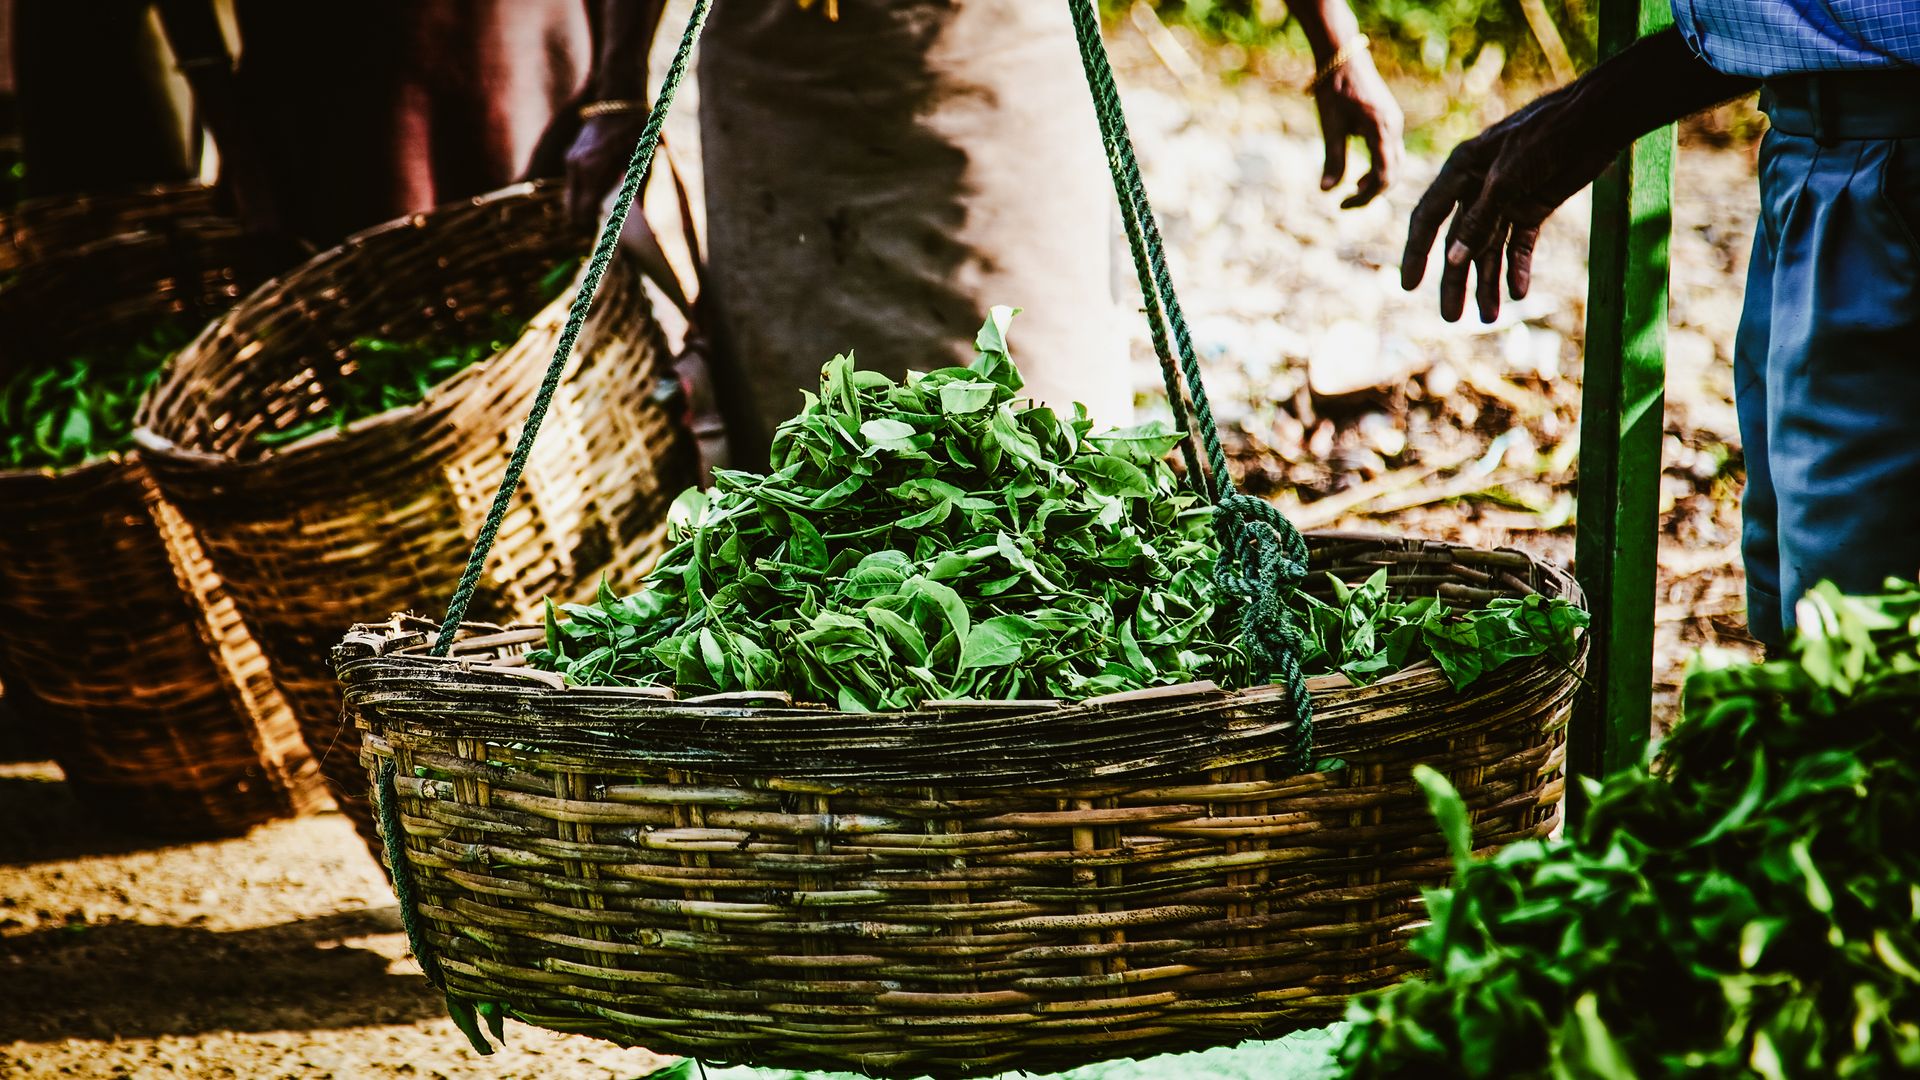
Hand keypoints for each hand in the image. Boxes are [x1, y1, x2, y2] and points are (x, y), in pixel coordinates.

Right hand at [563, 111, 651, 229]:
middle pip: (571, 211)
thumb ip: (638, 191)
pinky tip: (598, 191)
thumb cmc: (639, 133)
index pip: (582, 214)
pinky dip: (581, 193)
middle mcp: (578, 167)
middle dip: (584, 222)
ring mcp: (571, 160)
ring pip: (569, 198)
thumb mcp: (645, 163)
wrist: (620, 102)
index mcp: (594, 172)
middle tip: (601, 229)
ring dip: (582, 208)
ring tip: (600, 212)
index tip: (603, 238)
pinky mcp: (571, 155)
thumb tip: (635, 218)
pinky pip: (573, 184)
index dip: (591, 229)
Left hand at [1313, 50, 1402, 208]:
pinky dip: (1379, 168)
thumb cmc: (1334, 89)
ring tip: (1353, 190)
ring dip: (1377, 182)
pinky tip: (1361, 174)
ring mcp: (1395, 123)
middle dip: (1372, 194)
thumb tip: (1326, 192)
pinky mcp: (1390, 120)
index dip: (1365, 197)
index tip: (1342, 206)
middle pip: (1394, 174)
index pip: (1383, 177)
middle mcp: (1394, 127)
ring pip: (1395, 164)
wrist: (1343, 57)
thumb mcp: (1331, 126)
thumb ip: (1333, 159)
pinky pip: (1392, 152)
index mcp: (1381, 129)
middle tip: (1347, 205)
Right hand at [1401, 92, 1622, 322]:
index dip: (1416, 252)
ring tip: (1489, 317)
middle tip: (1451, 319)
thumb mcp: (1506, 179)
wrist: (1596, 120)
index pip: (1428, 218)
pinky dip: (1518, 268)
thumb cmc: (1545, 136)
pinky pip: (1519, 245)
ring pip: (1490, 250)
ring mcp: (1506, 200)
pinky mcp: (1534, 207)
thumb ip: (1478, 221)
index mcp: (1460, 173)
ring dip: (1489, 283)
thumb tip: (1452, 262)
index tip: (1408, 286)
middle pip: (1460, 244)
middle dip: (1456, 282)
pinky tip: (1519, 292)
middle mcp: (1478, 189)